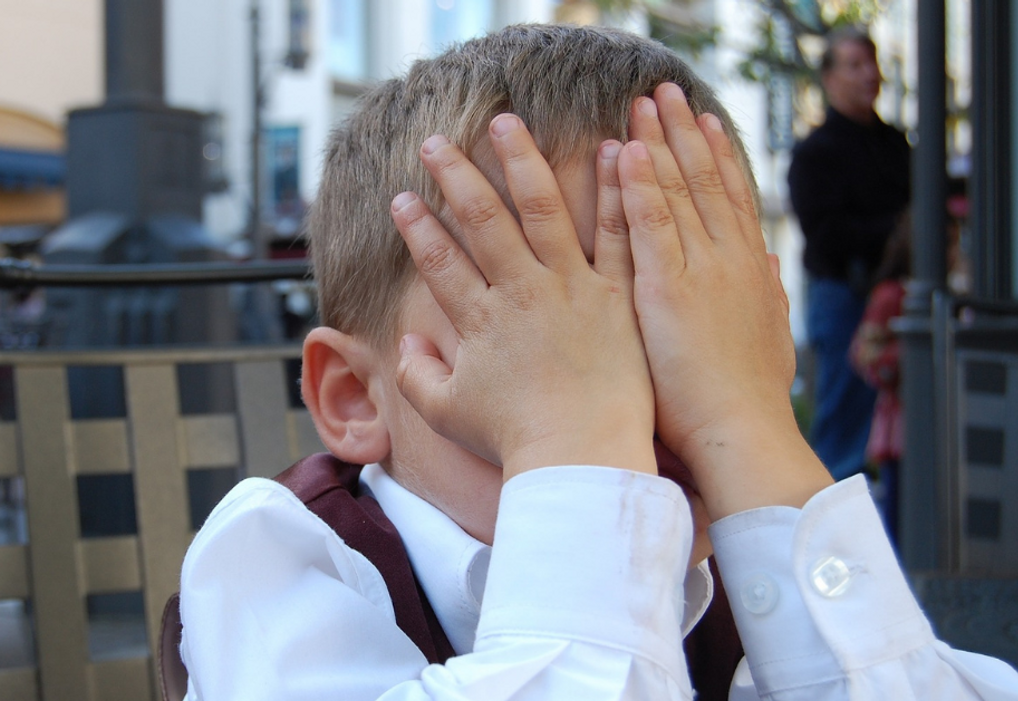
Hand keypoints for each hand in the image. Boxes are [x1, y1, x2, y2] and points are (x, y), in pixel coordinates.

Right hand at [391, 114, 655, 480]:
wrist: (583, 458)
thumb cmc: (515, 442)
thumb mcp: (448, 414)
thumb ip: (418, 375)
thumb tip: (405, 343)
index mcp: (481, 321)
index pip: (439, 260)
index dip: (416, 227)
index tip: (399, 197)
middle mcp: (522, 293)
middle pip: (482, 220)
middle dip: (455, 175)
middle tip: (436, 140)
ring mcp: (573, 289)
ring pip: (543, 209)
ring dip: (522, 160)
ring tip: (507, 122)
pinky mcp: (618, 296)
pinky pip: (617, 234)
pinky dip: (615, 190)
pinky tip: (612, 150)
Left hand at [618, 84, 831, 518]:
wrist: (741, 435)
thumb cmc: (745, 400)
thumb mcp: (768, 337)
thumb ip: (767, 293)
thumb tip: (772, 260)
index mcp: (750, 271)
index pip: (732, 199)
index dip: (717, 155)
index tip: (703, 118)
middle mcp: (730, 260)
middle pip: (706, 181)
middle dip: (685, 133)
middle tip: (665, 91)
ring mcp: (702, 271)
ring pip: (681, 192)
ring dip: (661, 143)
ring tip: (643, 102)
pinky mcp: (670, 291)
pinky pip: (653, 226)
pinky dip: (643, 187)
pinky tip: (630, 151)